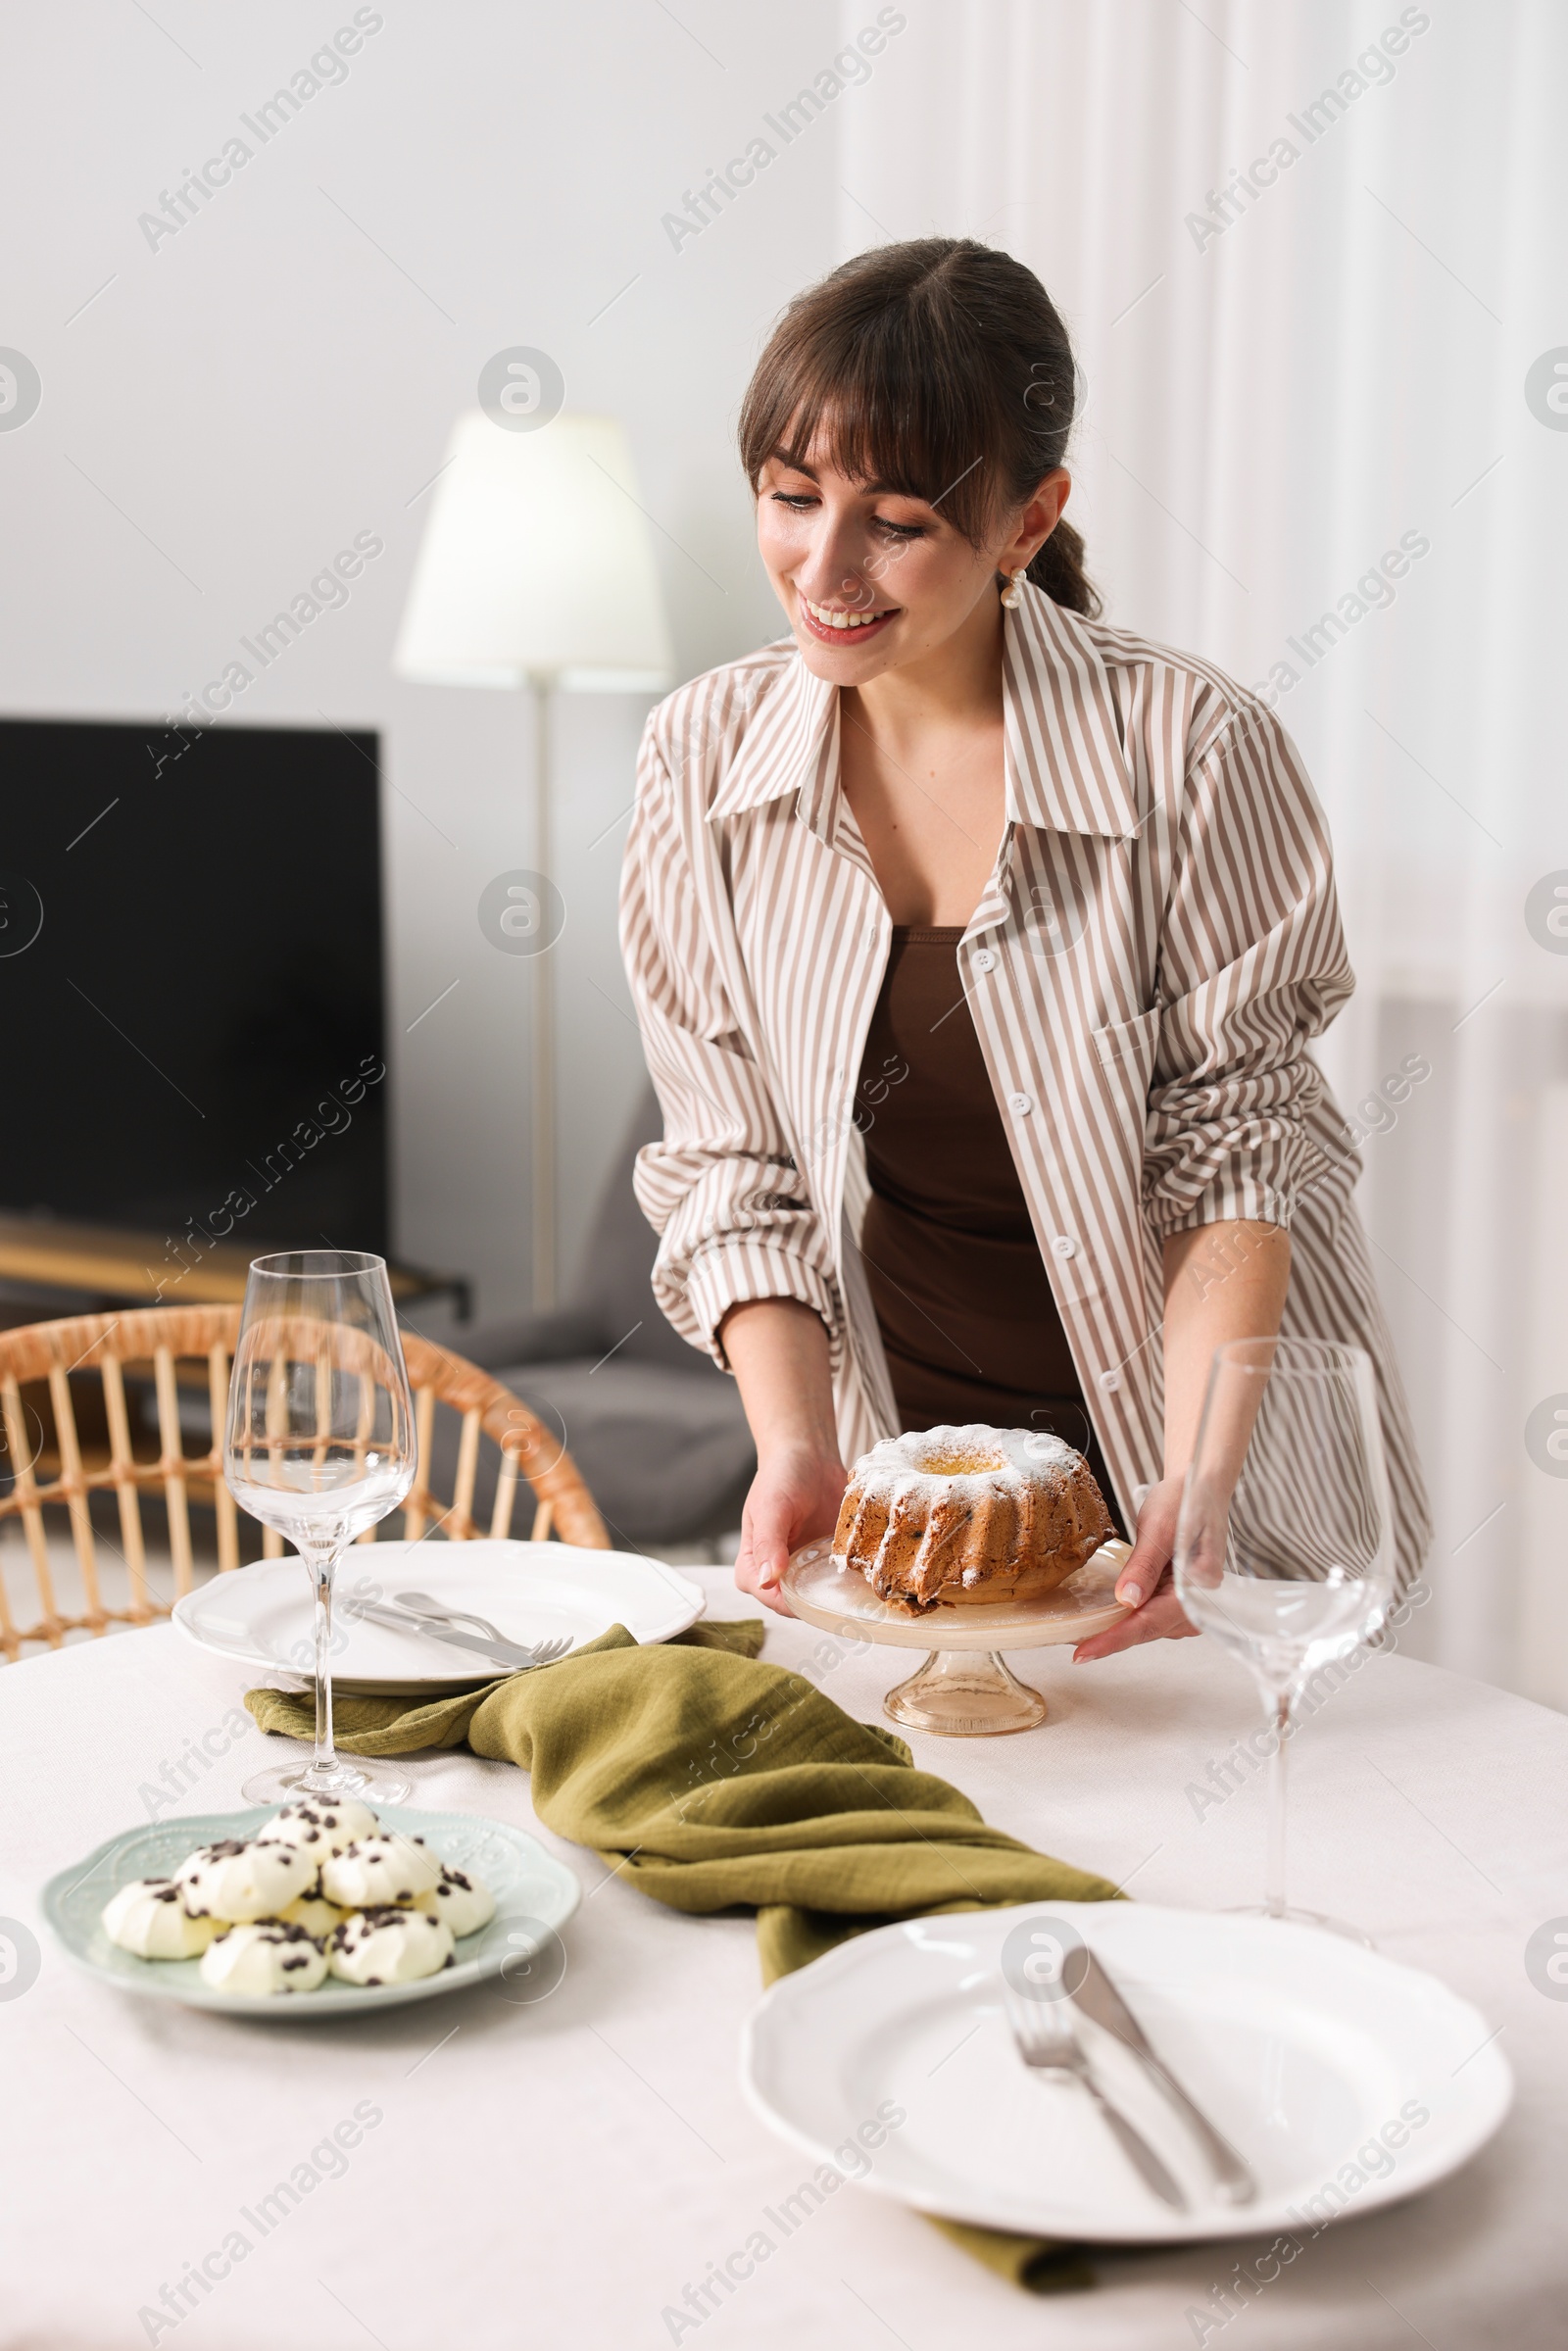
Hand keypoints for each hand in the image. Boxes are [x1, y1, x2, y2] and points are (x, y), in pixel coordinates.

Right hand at [732, 1444, 846, 1616]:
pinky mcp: (826, 1559)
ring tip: (858, 1583)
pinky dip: (851, 1578)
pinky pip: (839, 1579)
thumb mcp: (771, 1507)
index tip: (818, 1593)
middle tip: (845, 1591)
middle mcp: (778, 1571)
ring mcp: (804, 1567)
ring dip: (838, 1592)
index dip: (793, 1602)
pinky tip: (866, 1571)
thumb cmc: (781, 1476)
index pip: (771, 1598)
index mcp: (753, 1565)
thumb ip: (768, 1544)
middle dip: (819, 1600)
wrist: (809, 1455)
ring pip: (820, 1595)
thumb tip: (767, 1581)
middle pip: (797, 1603)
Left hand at [1072, 1474, 1198, 1662]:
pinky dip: (1127, 1619)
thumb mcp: (1159, 1529)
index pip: (1150, 1622)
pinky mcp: (1179, 1599)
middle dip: (1110, 1639)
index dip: (1114, 1640)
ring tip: (1081, 1636)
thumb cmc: (1184, 1501)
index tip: (1083, 1653)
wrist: (1200, 1487)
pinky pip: (1151, 1616)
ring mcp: (1190, 1604)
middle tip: (1073, 1650)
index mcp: (1198, 1588)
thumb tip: (1126, 1602)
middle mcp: (1199, 1604)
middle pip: (1148, 1630)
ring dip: (1117, 1632)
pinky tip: (1104, 1619)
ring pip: (1148, 1627)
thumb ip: (1144, 1567)